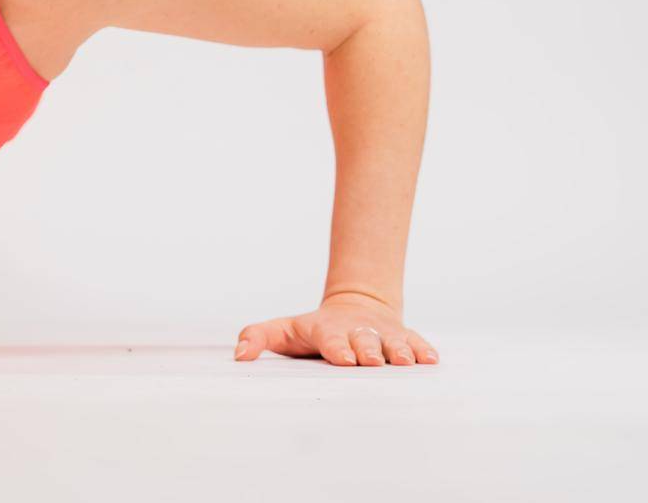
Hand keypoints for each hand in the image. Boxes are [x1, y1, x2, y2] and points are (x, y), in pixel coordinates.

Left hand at [233, 292, 438, 366]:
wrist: (354, 306)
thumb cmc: (313, 329)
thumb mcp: (283, 331)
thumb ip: (257, 337)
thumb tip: (238, 356)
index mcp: (326, 330)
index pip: (331, 338)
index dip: (337, 348)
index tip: (343, 359)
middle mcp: (356, 330)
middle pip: (364, 339)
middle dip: (369, 350)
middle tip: (374, 362)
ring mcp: (382, 333)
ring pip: (392, 341)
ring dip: (399, 351)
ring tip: (404, 362)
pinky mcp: (402, 336)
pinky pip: (416, 341)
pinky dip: (423, 350)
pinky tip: (431, 360)